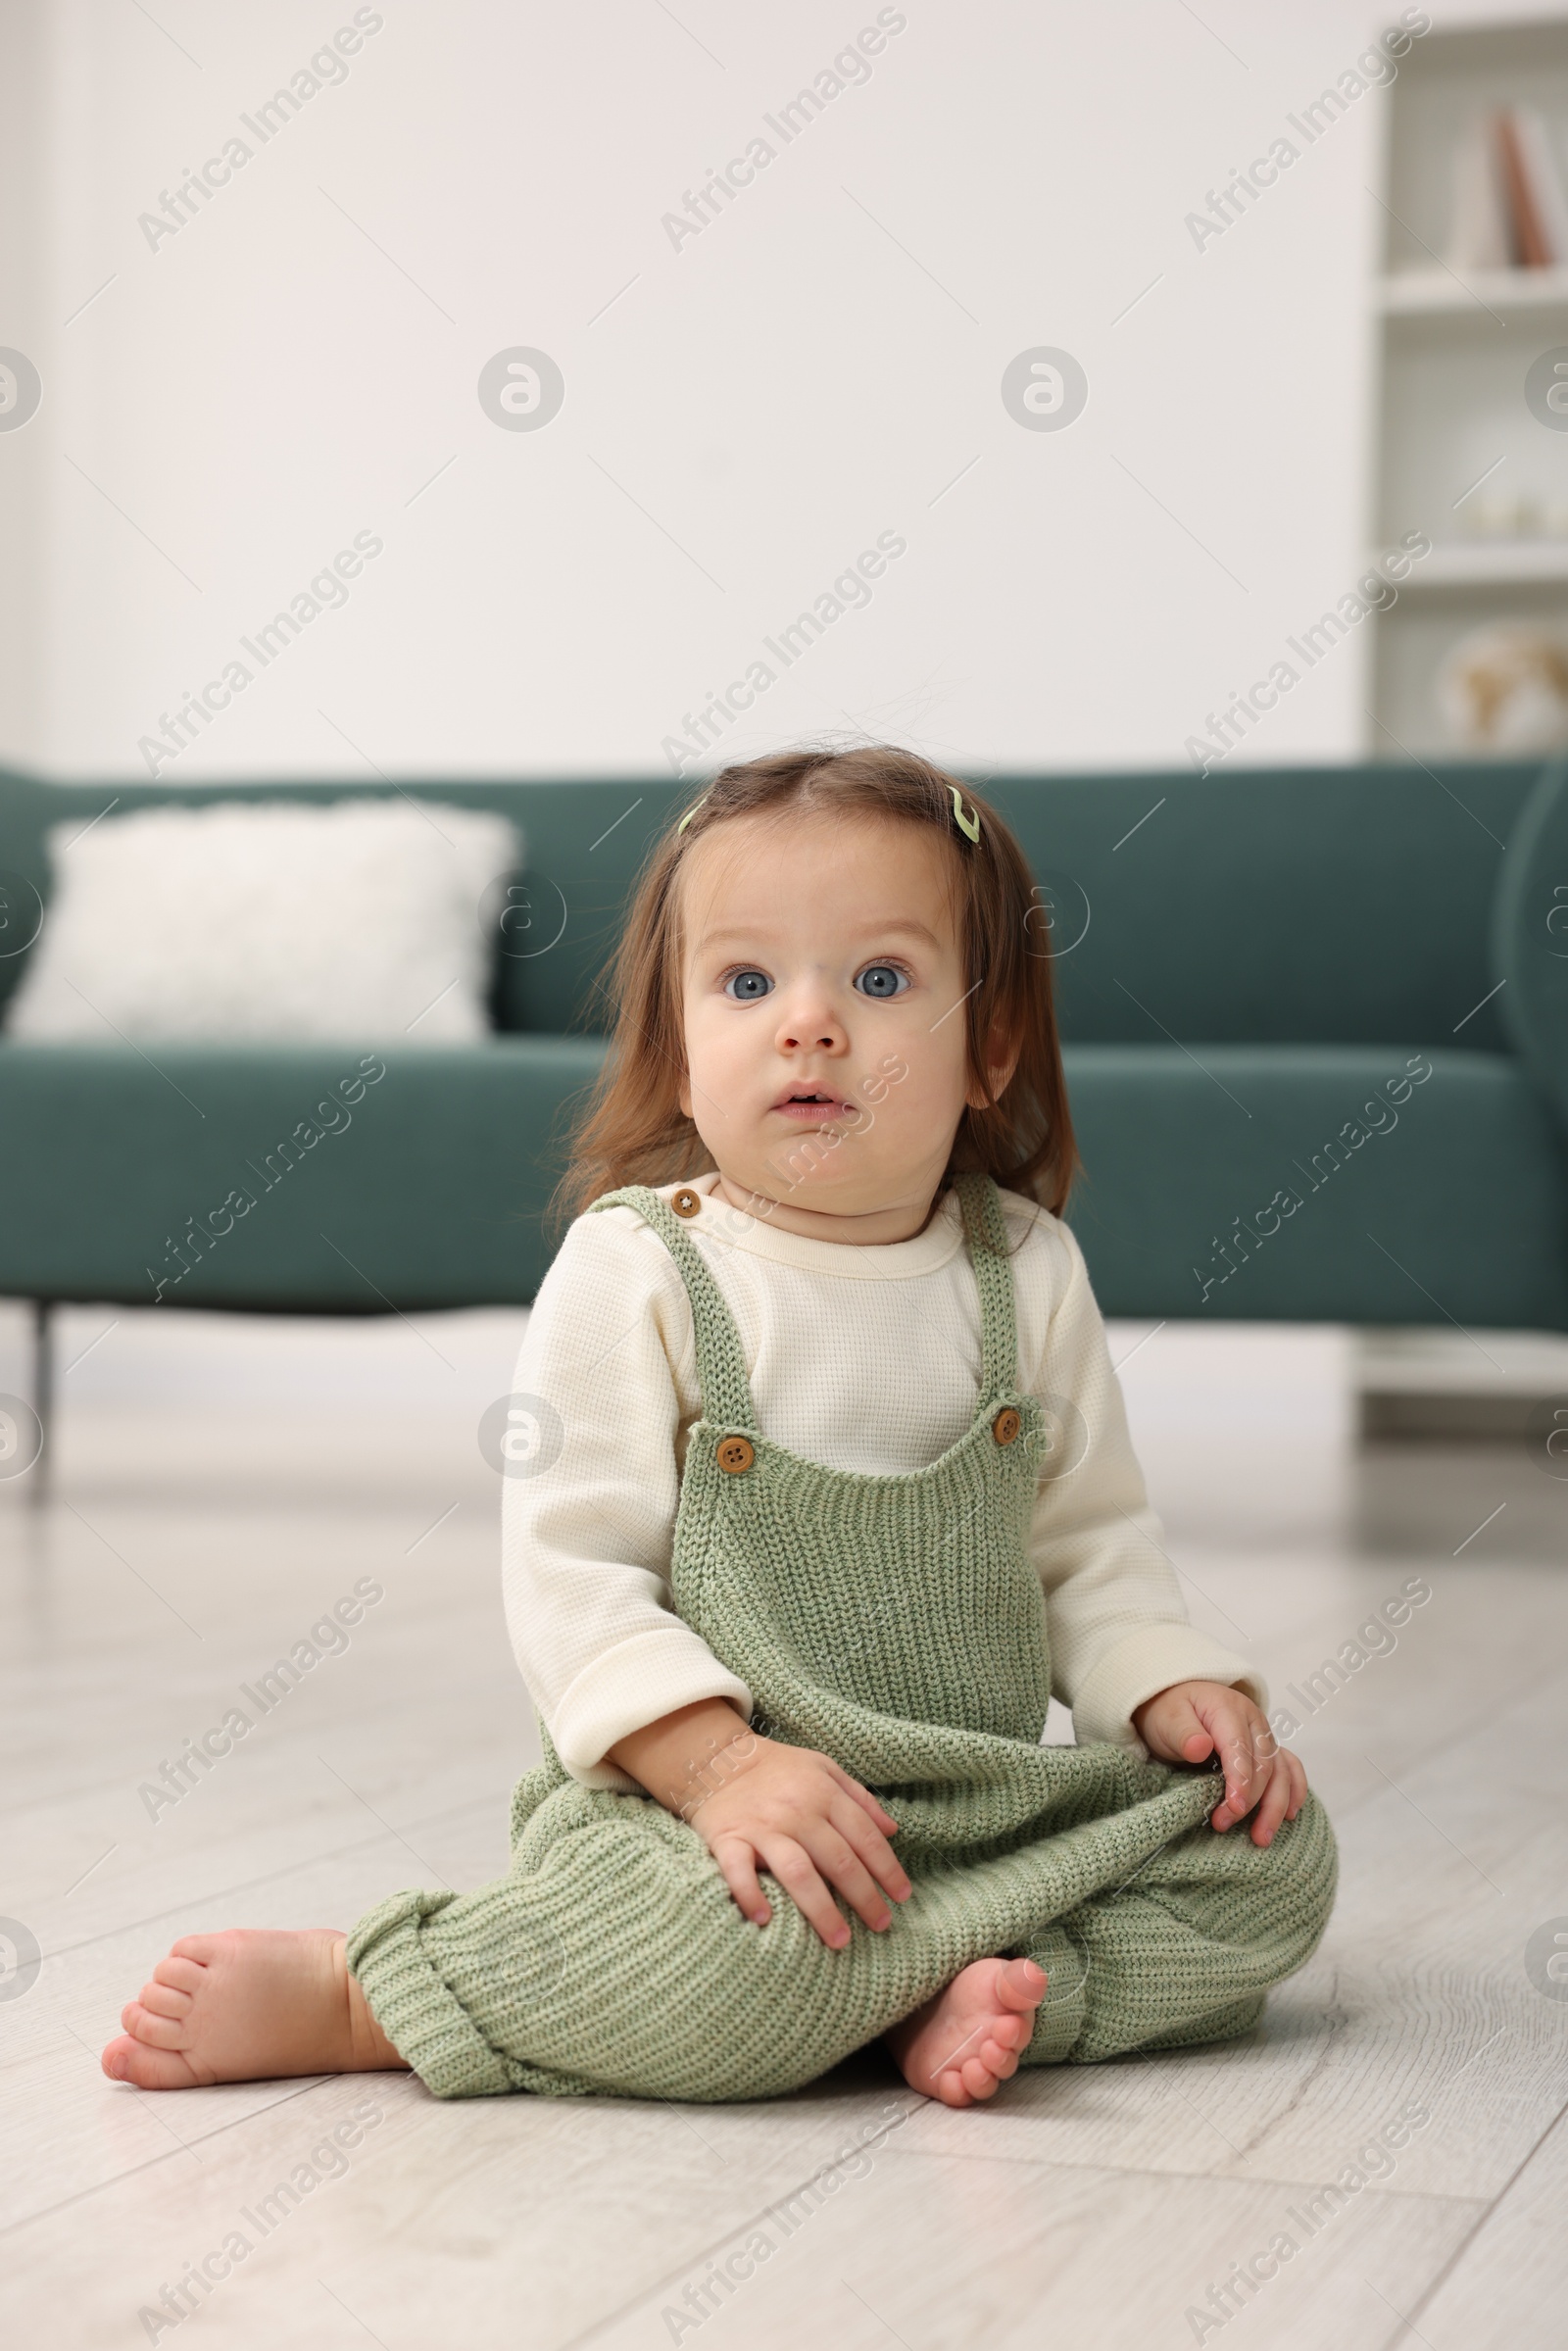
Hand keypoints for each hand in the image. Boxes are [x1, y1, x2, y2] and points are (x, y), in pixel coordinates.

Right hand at [685, 1730, 912, 1949]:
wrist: (718, 1760)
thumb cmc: (779, 1770)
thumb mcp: (824, 1769)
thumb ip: (859, 1799)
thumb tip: (892, 1831)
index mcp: (824, 1794)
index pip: (865, 1837)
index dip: (888, 1869)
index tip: (902, 1897)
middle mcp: (797, 1812)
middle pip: (839, 1860)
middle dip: (864, 1896)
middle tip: (881, 1925)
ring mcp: (762, 1828)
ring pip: (798, 1871)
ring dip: (821, 1909)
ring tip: (840, 1940)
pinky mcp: (728, 1839)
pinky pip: (738, 1870)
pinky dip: (749, 1894)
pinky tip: (763, 1919)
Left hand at [1131, 1679, 1307, 1847]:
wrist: (1177, 1701)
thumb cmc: (1171, 1712)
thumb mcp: (1168, 1719)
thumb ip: (1184, 1733)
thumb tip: (1201, 1747)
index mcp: (1228, 1709)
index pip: (1240, 1749)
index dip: (1240, 1781)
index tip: (1234, 1809)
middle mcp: (1254, 1720)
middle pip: (1264, 1765)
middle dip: (1250, 1801)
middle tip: (1224, 1825)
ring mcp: (1264, 1734)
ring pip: (1281, 1771)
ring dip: (1276, 1805)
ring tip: (1262, 1837)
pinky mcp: (1267, 1747)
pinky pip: (1290, 1766)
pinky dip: (1294, 1790)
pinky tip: (1290, 1814)